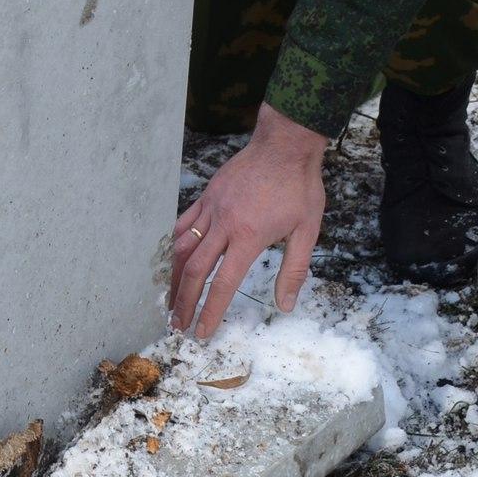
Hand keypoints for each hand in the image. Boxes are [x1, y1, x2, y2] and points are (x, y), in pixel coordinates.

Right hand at [169, 105, 328, 338]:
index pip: (223, 283)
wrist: (284, 145)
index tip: (202, 331)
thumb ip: (294, 270)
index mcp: (249, 237)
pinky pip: (183, 224)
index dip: (210, 310)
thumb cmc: (299, 187)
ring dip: (173, 277)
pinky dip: (174, 245)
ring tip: (170, 299)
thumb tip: (285, 305)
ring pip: (182, 248)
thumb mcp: (307, 231)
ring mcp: (211, 209)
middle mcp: (223, 224)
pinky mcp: (207, 197)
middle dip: (184, 301)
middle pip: (194, 270)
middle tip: (177, 324)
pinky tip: (173, 259)